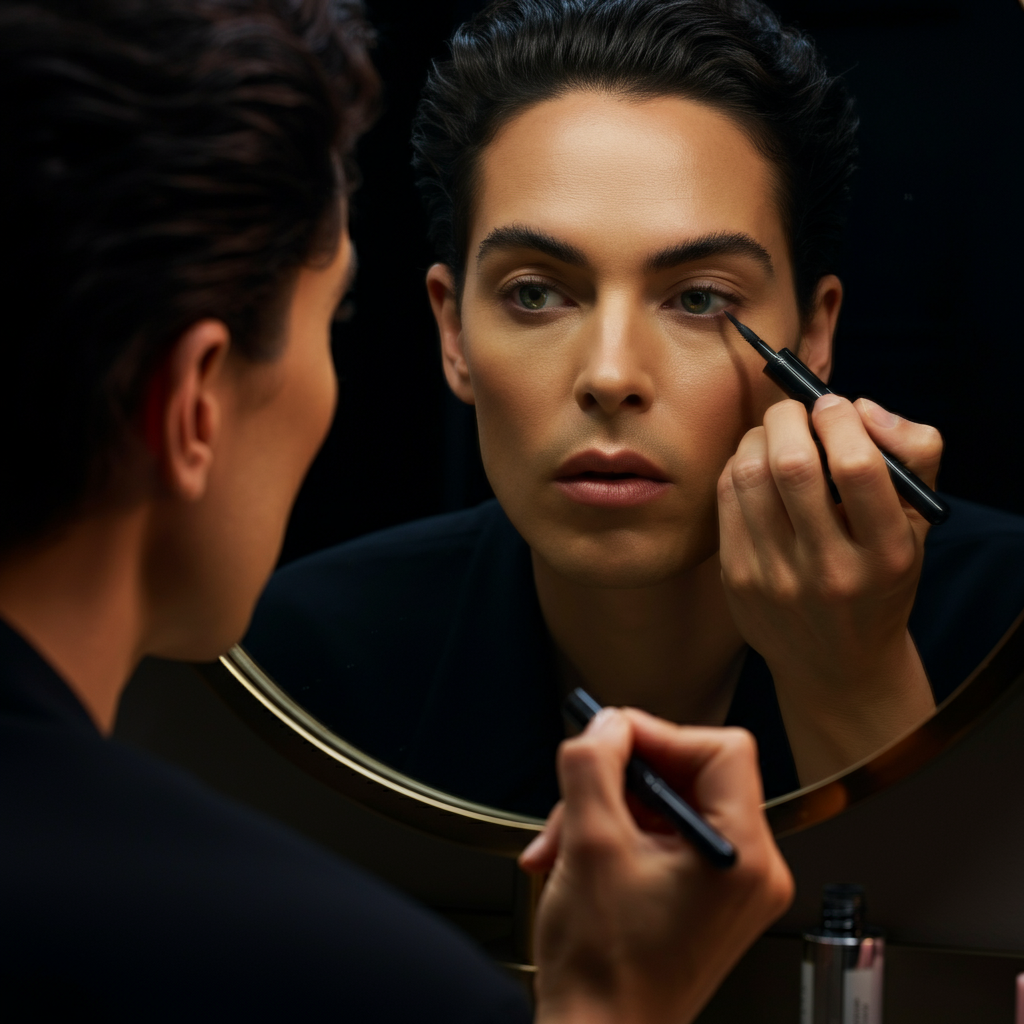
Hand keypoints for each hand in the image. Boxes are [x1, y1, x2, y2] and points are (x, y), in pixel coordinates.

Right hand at [520, 708, 792, 1023]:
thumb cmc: (604, 974)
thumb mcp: (588, 844)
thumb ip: (595, 765)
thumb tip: (606, 725)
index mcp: (742, 855)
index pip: (721, 749)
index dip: (659, 735)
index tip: (613, 740)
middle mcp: (750, 871)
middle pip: (689, 776)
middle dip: (619, 783)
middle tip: (578, 795)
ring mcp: (731, 888)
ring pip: (668, 806)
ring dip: (607, 813)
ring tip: (564, 844)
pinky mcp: (706, 900)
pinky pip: (665, 839)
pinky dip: (618, 838)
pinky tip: (578, 859)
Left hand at [717, 394, 941, 782]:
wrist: (836, 663)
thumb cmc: (880, 576)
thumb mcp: (917, 524)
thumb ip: (913, 454)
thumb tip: (860, 408)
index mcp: (887, 553)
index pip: (856, 467)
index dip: (839, 419)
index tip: (835, 406)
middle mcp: (831, 570)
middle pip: (793, 464)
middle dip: (790, 417)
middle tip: (797, 410)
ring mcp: (777, 578)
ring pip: (749, 474)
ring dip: (759, 436)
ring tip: (776, 435)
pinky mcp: (737, 578)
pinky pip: (726, 497)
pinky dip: (738, 465)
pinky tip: (756, 467)